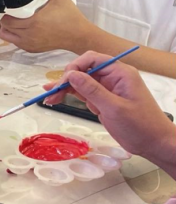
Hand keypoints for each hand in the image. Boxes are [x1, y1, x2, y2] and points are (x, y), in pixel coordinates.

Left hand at [0, 0, 91, 52]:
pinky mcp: (31, 49)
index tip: (4, 4)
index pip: (6, 19)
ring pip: (7, 36)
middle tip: (7, 9)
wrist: (79, 35)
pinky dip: (14, 35)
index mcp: (33, 22)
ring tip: (12, 18)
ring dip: (7, 28)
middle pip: (5, 26)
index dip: (2, 12)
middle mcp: (28, 35)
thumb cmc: (69, 15)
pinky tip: (19, 27)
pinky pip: (14, 42)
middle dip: (3, 18)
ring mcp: (29, 44)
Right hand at [42, 52, 175, 165]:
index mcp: (120, 73)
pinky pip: (84, 94)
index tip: (64, 81)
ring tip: (49, 97)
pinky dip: (71, 96)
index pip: (92, 59)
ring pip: (81, 82)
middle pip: (84, 70)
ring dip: (65, 89)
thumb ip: (92, 90)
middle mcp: (113, 78)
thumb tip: (72, 75)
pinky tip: (57, 99)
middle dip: (66, 80)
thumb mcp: (114, 108)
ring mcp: (108, 89)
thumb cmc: (141, 126)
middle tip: (51, 92)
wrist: (155, 144)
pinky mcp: (104, 100)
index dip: (75, 67)